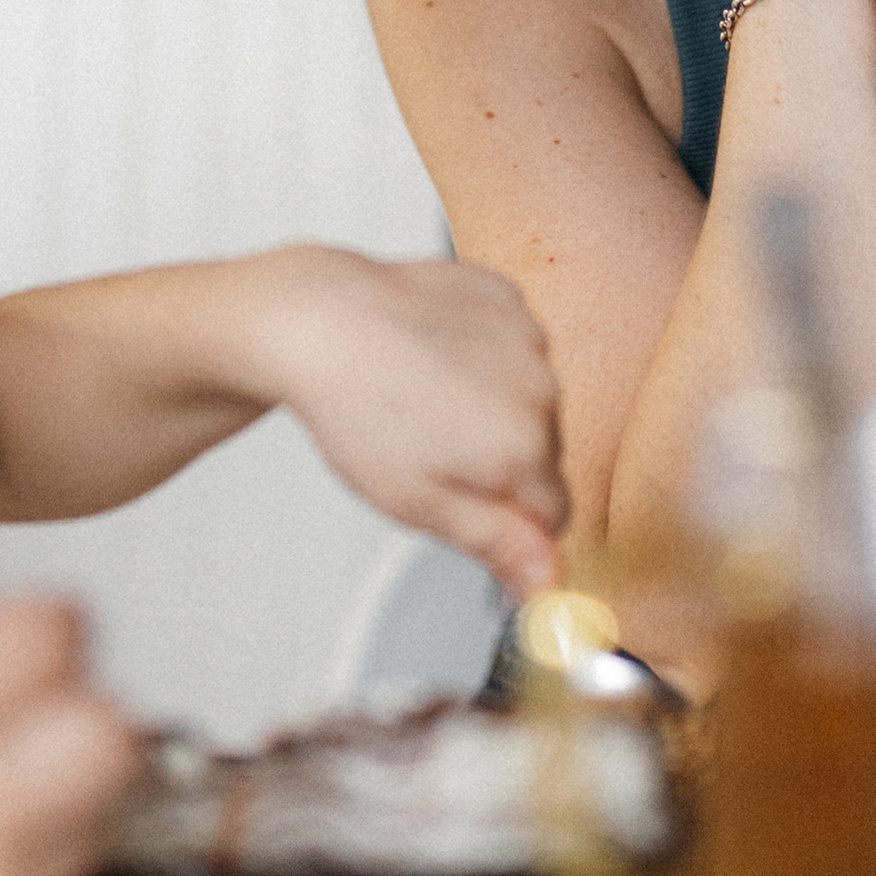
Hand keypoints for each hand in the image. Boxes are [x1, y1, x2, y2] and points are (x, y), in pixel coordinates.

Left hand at [256, 252, 567, 595]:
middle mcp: (538, 388)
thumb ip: (497, 544)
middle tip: (430, 448)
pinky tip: (432, 355)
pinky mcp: (505, 296)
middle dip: (500, 462)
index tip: (468, 507)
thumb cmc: (356, 411)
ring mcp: (525, 335)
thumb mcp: (419, 504)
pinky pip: (513, 344)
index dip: (511, 523)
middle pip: (544, 454)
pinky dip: (483, 354)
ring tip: (425, 398)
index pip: (556, 514)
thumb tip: (548, 579)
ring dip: (494, 405)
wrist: (318, 321)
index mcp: (522, 448)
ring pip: (529, 398)